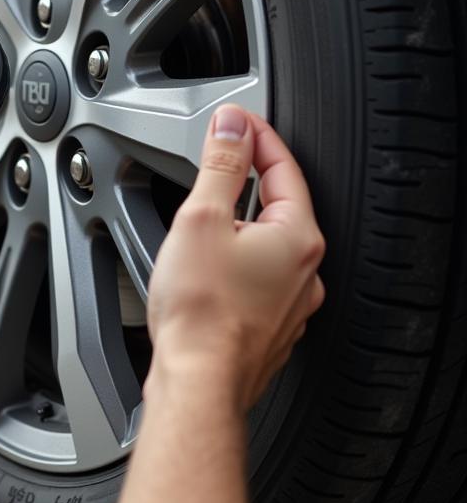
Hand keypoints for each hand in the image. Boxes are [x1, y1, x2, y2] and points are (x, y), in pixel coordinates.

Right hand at [146, 105, 325, 410]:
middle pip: (279, 205)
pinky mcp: (270, 328)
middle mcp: (304, 271)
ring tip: (204, 219)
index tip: (236, 121)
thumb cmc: (200, 311)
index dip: (256, 137)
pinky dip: (237, 263)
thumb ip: (220, 166)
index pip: (283, 168)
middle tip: (218, 161)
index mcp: (296, 237)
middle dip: (249, 180)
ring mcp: (290, 304)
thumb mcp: (201, 218)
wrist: (197, 381)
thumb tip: (232, 127)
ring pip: (268, 247)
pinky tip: (208, 269)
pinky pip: (259, 280)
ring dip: (241, 225)